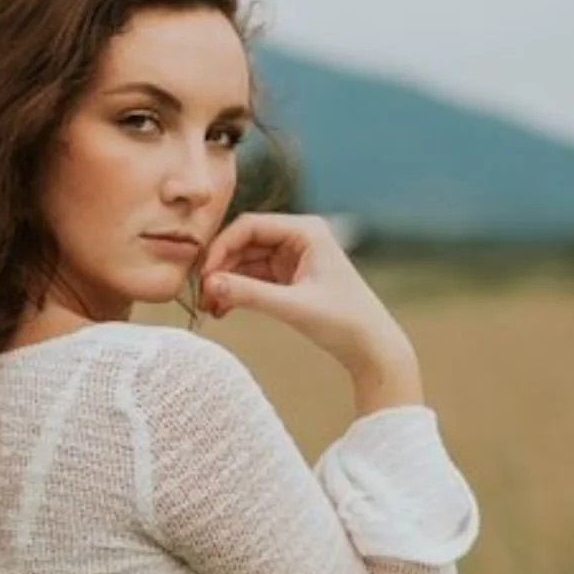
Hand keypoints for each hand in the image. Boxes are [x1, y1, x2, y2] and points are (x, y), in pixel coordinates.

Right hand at [197, 212, 411, 375]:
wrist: (371, 347)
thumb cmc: (344, 321)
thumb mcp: (293, 307)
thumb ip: (249, 294)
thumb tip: (208, 286)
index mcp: (306, 230)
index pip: (249, 226)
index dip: (222, 248)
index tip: (205, 277)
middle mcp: (298, 238)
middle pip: (243, 243)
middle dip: (221, 268)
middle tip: (202, 296)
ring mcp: (293, 257)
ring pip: (245, 262)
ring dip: (226, 283)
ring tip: (210, 309)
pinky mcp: (289, 278)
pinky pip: (254, 278)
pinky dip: (237, 292)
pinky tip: (223, 310)